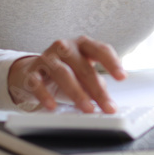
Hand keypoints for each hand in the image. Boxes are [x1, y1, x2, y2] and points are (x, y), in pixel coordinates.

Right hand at [8, 36, 126, 112]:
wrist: (31, 72)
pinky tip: (52, 106)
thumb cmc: (65, 72)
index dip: (112, 63)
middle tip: (107, 106)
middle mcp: (65, 47)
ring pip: (62, 73)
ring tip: (87, 109)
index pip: (101, 50)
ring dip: (77, 93)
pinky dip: (45, 95)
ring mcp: (46, 58)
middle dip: (97, 89)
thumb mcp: (83, 75)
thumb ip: (97, 85)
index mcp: (82, 45)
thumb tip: (108, 102)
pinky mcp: (30, 72)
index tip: (122, 77)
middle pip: (84, 66)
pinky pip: (37, 83)